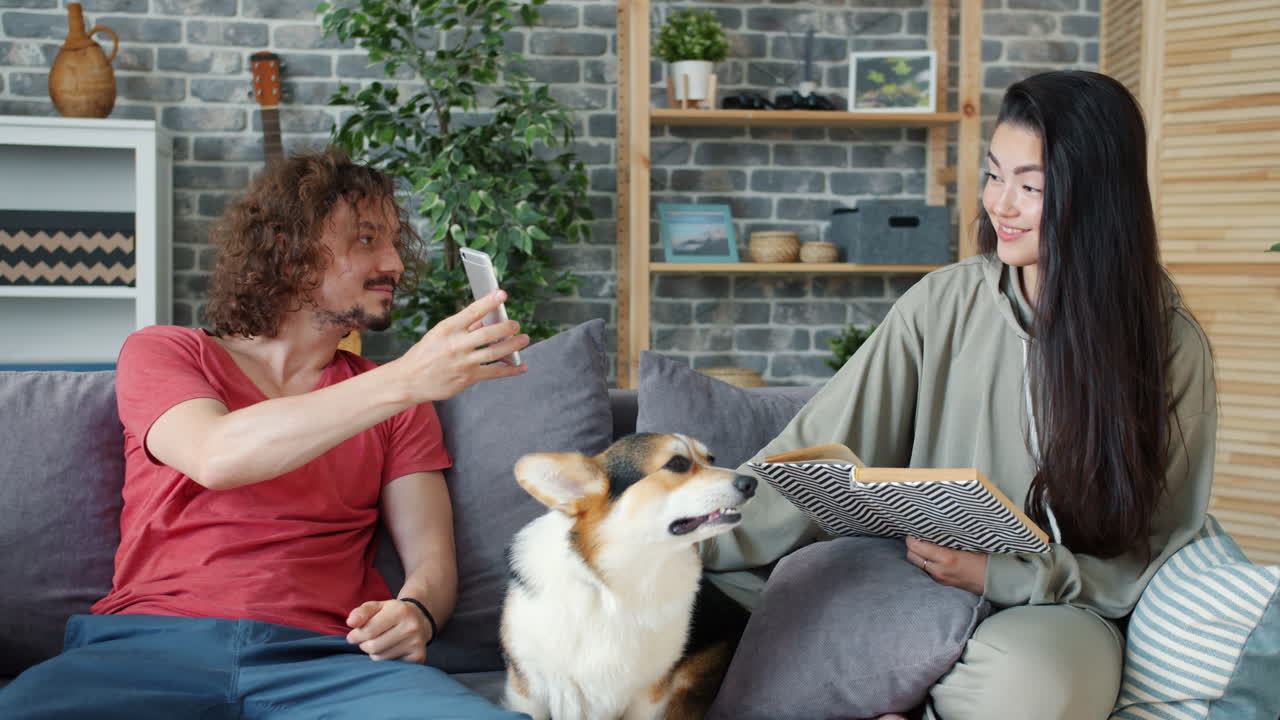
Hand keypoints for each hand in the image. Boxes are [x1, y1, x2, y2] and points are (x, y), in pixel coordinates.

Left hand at [346, 599, 432, 662]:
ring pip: (381, 658)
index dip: (356, 636)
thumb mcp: (377, 607)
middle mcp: (410, 627)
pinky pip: (391, 666)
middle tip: (368, 640)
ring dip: (374, 653)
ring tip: (380, 643)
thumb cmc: (392, 613)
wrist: (420, 619)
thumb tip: (350, 622)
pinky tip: (391, 650)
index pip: (369, 630)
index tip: (352, 636)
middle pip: (373, 647)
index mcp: (399, 611)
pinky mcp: (419, 657)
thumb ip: (361, 612)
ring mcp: (416, 643)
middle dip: (365, 645)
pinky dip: (386, 660)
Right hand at [393, 290, 530, 402]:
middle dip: (507, 327)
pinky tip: (521, 366)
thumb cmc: (425, 354)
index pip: (472, 312)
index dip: (489, 302)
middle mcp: (456, 345)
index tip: (502, 294)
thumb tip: (486, 320)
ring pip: (494, 352)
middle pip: (488, 333)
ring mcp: (463, 363)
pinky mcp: (468, 378)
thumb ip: (463, 328)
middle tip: (516, 324)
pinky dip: (510, 369)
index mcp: (447, 329)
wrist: (408, 381)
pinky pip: (494, 372)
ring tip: (524, 339)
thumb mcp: (438, 334)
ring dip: (513, 345)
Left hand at [905, 536, 986, 594]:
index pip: (916, 547)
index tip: (914, 530)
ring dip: (917, 554)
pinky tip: (931, 555)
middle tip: (917, 537)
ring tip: (923, 544)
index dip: (911, 538)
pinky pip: (926, 570)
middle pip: (911, 556)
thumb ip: (948, 539)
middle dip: (911, 546)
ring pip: (917, 564)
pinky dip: (925, 561)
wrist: (993, 580)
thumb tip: (933, 529)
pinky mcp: (941, 582)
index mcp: (946, 558)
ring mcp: (939, 578)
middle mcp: (939, 570)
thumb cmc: (984, 559)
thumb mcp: (967, 545)